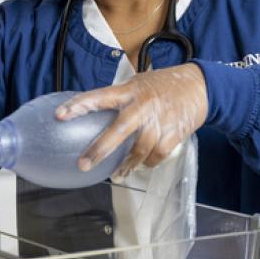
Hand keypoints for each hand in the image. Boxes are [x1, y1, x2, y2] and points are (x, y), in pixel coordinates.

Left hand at [55, 64, 207, 180]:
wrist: (199, 86)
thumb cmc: (162, 85)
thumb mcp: (136, 84)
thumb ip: (117, 98)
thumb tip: (92, 111)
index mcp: (128, 91)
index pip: (98, 97)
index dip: (78, 106)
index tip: (59, 115)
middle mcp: (141, 106)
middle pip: (118, 130)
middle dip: (99, 150)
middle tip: (83, 164)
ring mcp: (158, 121)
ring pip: (138, 149)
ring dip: (126, 165)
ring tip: (116, 174)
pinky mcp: (174, 134)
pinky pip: (156, 155)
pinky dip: (147, 163)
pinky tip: (141, 165)